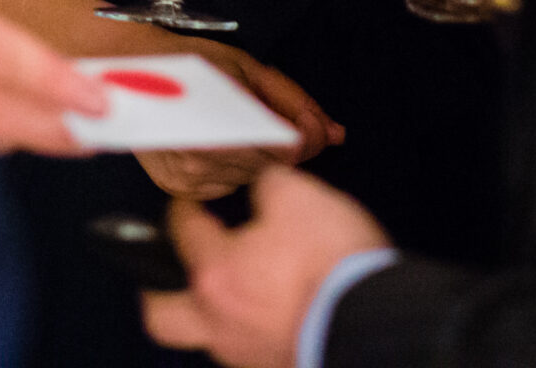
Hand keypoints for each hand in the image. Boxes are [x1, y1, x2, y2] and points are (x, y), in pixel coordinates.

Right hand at [135, 39, 344, 200]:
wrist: (129, 68)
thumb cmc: (190, 61)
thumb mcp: (248, 69)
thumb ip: (293, 101)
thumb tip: (334, 132)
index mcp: (223, 124)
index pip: (285, 149)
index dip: (306, 137)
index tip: (311, 122)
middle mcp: (203, 159)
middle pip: (272, 166)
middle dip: (288, 145)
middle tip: (284, 118)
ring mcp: (189, 179)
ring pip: (252, 179)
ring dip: (262, 158)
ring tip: (246, 126)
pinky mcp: (179, 190)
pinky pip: (227, 187)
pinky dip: (236, 169)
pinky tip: (225, 145)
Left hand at [142, 167, 392, 367]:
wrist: (376, 323)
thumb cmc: (333, 265)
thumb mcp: (299, 197)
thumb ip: (269, 186)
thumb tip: (263, 188)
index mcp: (215, 274)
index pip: (181, 232)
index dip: (182, 209)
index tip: (186, 202)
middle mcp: (221, 322)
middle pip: (162, 315)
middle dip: (159, 290)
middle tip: (170, 270)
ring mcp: (249, 354)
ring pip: (209, 338)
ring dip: (213, 313)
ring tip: (233, 289)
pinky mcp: (281, 367)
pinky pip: (250, 350)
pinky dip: (254, 329)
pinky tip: (274, 311)